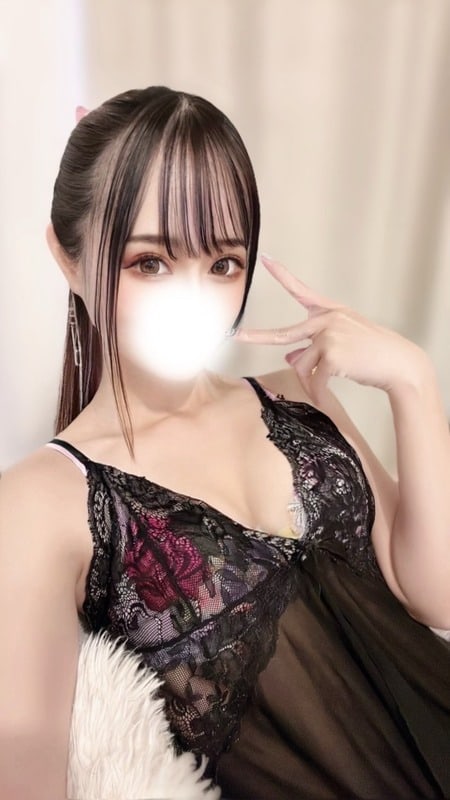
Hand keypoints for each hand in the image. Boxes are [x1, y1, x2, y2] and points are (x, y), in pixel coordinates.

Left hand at [234, 255, 428, 400]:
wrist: (397, 363)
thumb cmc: (371, 353)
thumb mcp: (342, 342)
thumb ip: (313, 346)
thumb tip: (288, 357)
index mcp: (330, 311)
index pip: (301, 290)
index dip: (282, 275)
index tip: (265, 260)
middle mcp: (326, 319)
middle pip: (283, 333)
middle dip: (257, 336)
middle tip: (236, 336)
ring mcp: (328, 335)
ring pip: (302, 365)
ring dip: (310, 379)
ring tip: (325, 385)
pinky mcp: (331, 355)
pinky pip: (314, 379)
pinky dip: (318, 392)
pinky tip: (324, 399)